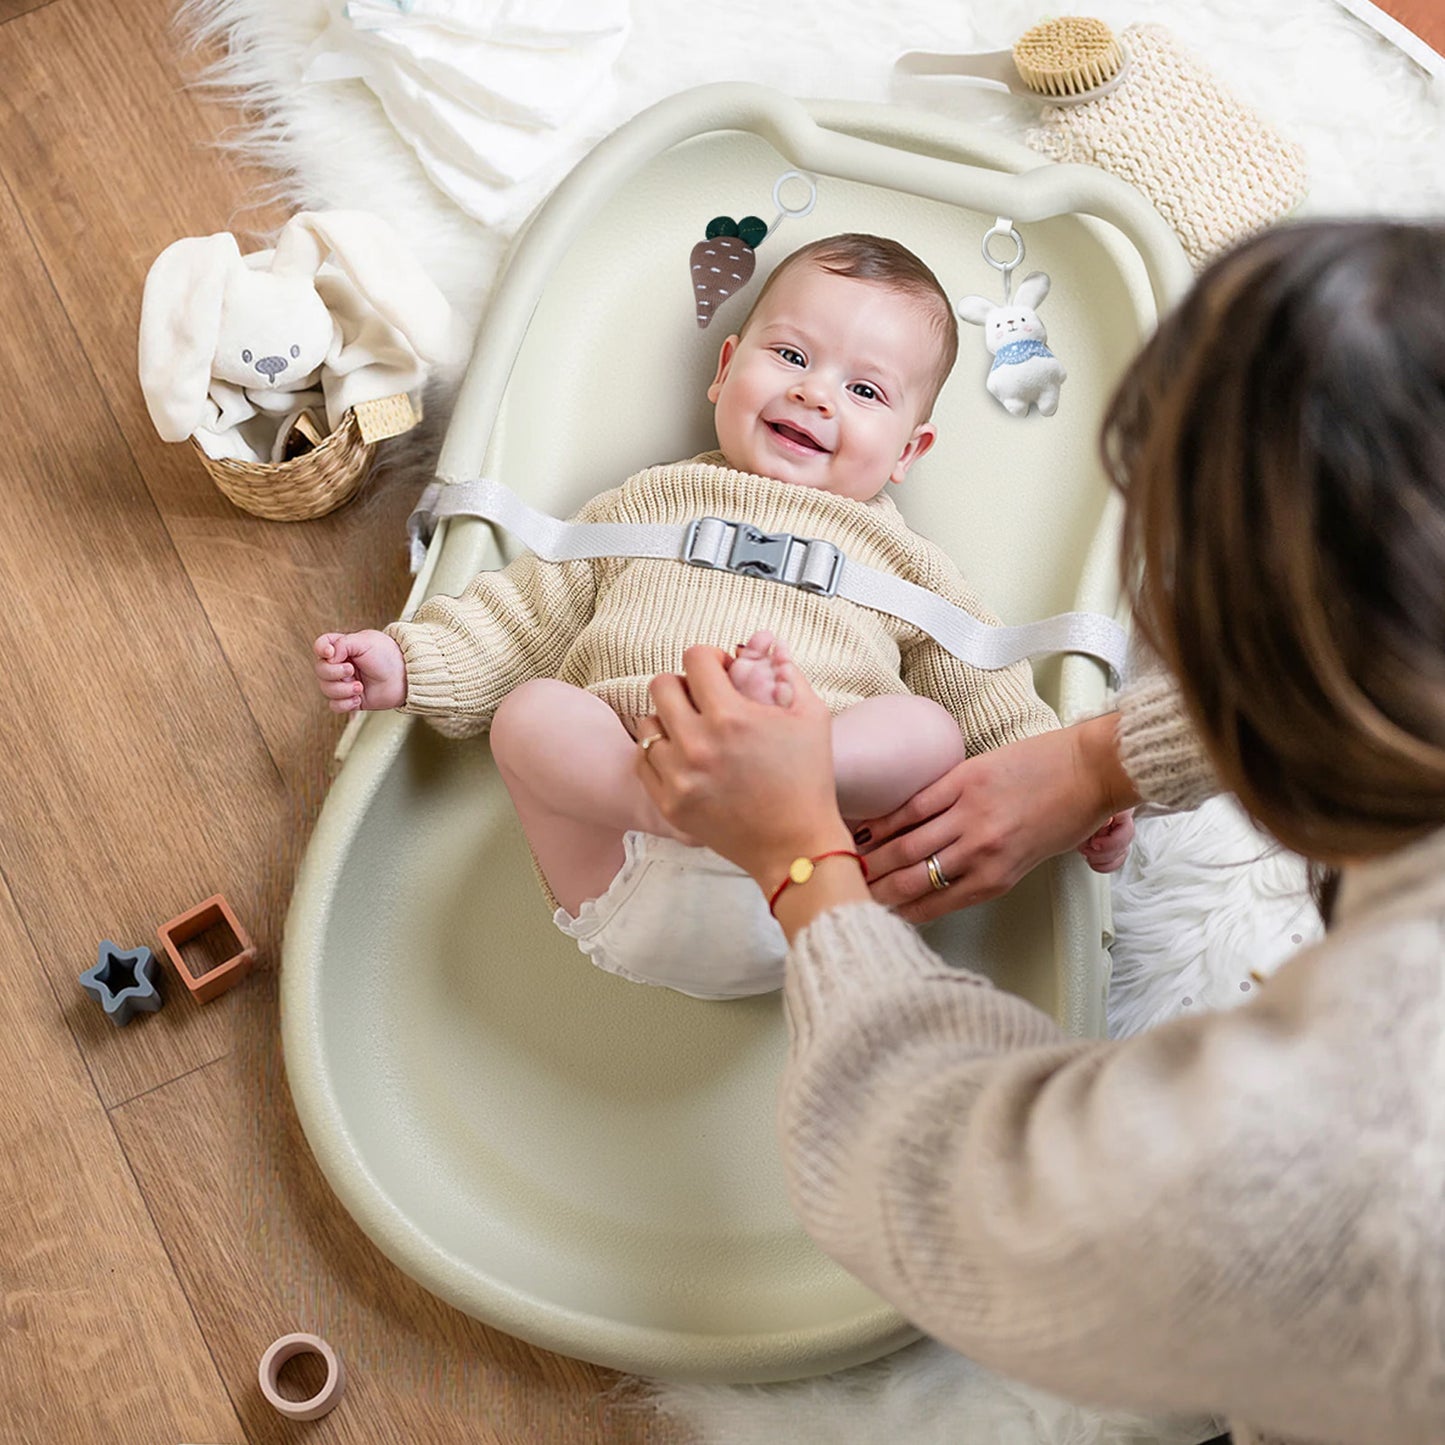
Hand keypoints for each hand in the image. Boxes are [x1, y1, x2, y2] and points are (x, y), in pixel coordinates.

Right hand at [313, 630, 406, 712]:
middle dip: (334, 672)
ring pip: (326, 689)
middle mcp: (340, 665)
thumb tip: (328, 657)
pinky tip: (358, 699)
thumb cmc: (389, 656)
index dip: (321, 650)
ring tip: (359, 687)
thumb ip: (343, 644)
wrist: (405, 677)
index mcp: (343, 647)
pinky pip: (335, 705)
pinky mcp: (351, 699)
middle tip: (352, 670)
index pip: (321, 646)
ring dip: (341, 689)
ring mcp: (345, 683)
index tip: (331, 653)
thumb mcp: (365, 641)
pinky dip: (344, 704)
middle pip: (320, 670)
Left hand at [637, 645, 853, 887]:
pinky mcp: (669, 804)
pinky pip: (643, 761)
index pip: (694, 658)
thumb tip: (769, 642)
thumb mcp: (811, 717)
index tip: (723, 674)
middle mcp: (697, 744)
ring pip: (648, 724)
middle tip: (704, 701)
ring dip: (670, 721)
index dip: (711, 659)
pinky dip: (659, 754)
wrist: (795, 846)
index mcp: (731, 717)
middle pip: (660, 685)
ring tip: (694, 733)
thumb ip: (788, 672)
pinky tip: (684, 758)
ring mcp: (678, 777)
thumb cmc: (809, 780)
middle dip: (684, 685)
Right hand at [857, 714, 1137, 923]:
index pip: (933, 905)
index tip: (875, 914)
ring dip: (873, 858)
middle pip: (912, 879)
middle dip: (876, 890)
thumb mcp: (1030, 860)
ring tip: (850, 863)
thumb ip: (987, 873)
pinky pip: (914, 806)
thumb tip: (943, 882)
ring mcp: (970, 815)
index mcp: (997, 878)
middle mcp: (979, 852)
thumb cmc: (1068, 816)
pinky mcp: (964, 781)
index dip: (898, 913)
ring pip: (906, 845)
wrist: (1090, 770)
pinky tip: (868, 829)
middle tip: (851, 892)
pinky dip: (887, 820)